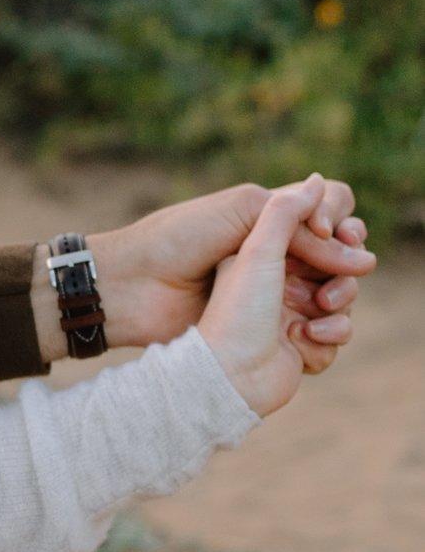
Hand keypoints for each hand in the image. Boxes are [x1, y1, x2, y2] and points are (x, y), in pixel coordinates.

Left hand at [199, 178, 346, 416]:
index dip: (340, 228)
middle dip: (343, 272)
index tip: (338, 236)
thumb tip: (320, 184)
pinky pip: (333, 339)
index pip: (323, 223)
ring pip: (343, 301)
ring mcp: (288, 310)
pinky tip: (298, 340)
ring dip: (338, 307)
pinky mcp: (296, 345)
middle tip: (328, 288)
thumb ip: (287, 210)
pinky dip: (325, 340)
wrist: (208, 367)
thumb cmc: (223, 300)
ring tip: (311, 317)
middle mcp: (280, 273)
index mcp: (267, 242)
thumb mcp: (250, 239)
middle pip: (340, 263)